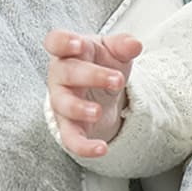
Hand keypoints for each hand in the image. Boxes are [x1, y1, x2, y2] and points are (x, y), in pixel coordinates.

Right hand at [44, 29, 140, 158]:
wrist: (99, 89)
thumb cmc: (100, 62)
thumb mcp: (113, 50)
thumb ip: (122, 45)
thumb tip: (135, 45)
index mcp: (69, 51)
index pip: (56, 41)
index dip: (63, 42)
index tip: (78, 44)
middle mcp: (60, 75)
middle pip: (67, 73)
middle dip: (92, 76)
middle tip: (118, 80)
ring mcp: (62, 101)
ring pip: (63, 105)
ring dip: (80, 108)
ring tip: (98, 112)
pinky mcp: (68, 126)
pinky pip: (71, 138)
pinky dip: (84, 146)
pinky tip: (101, 149)